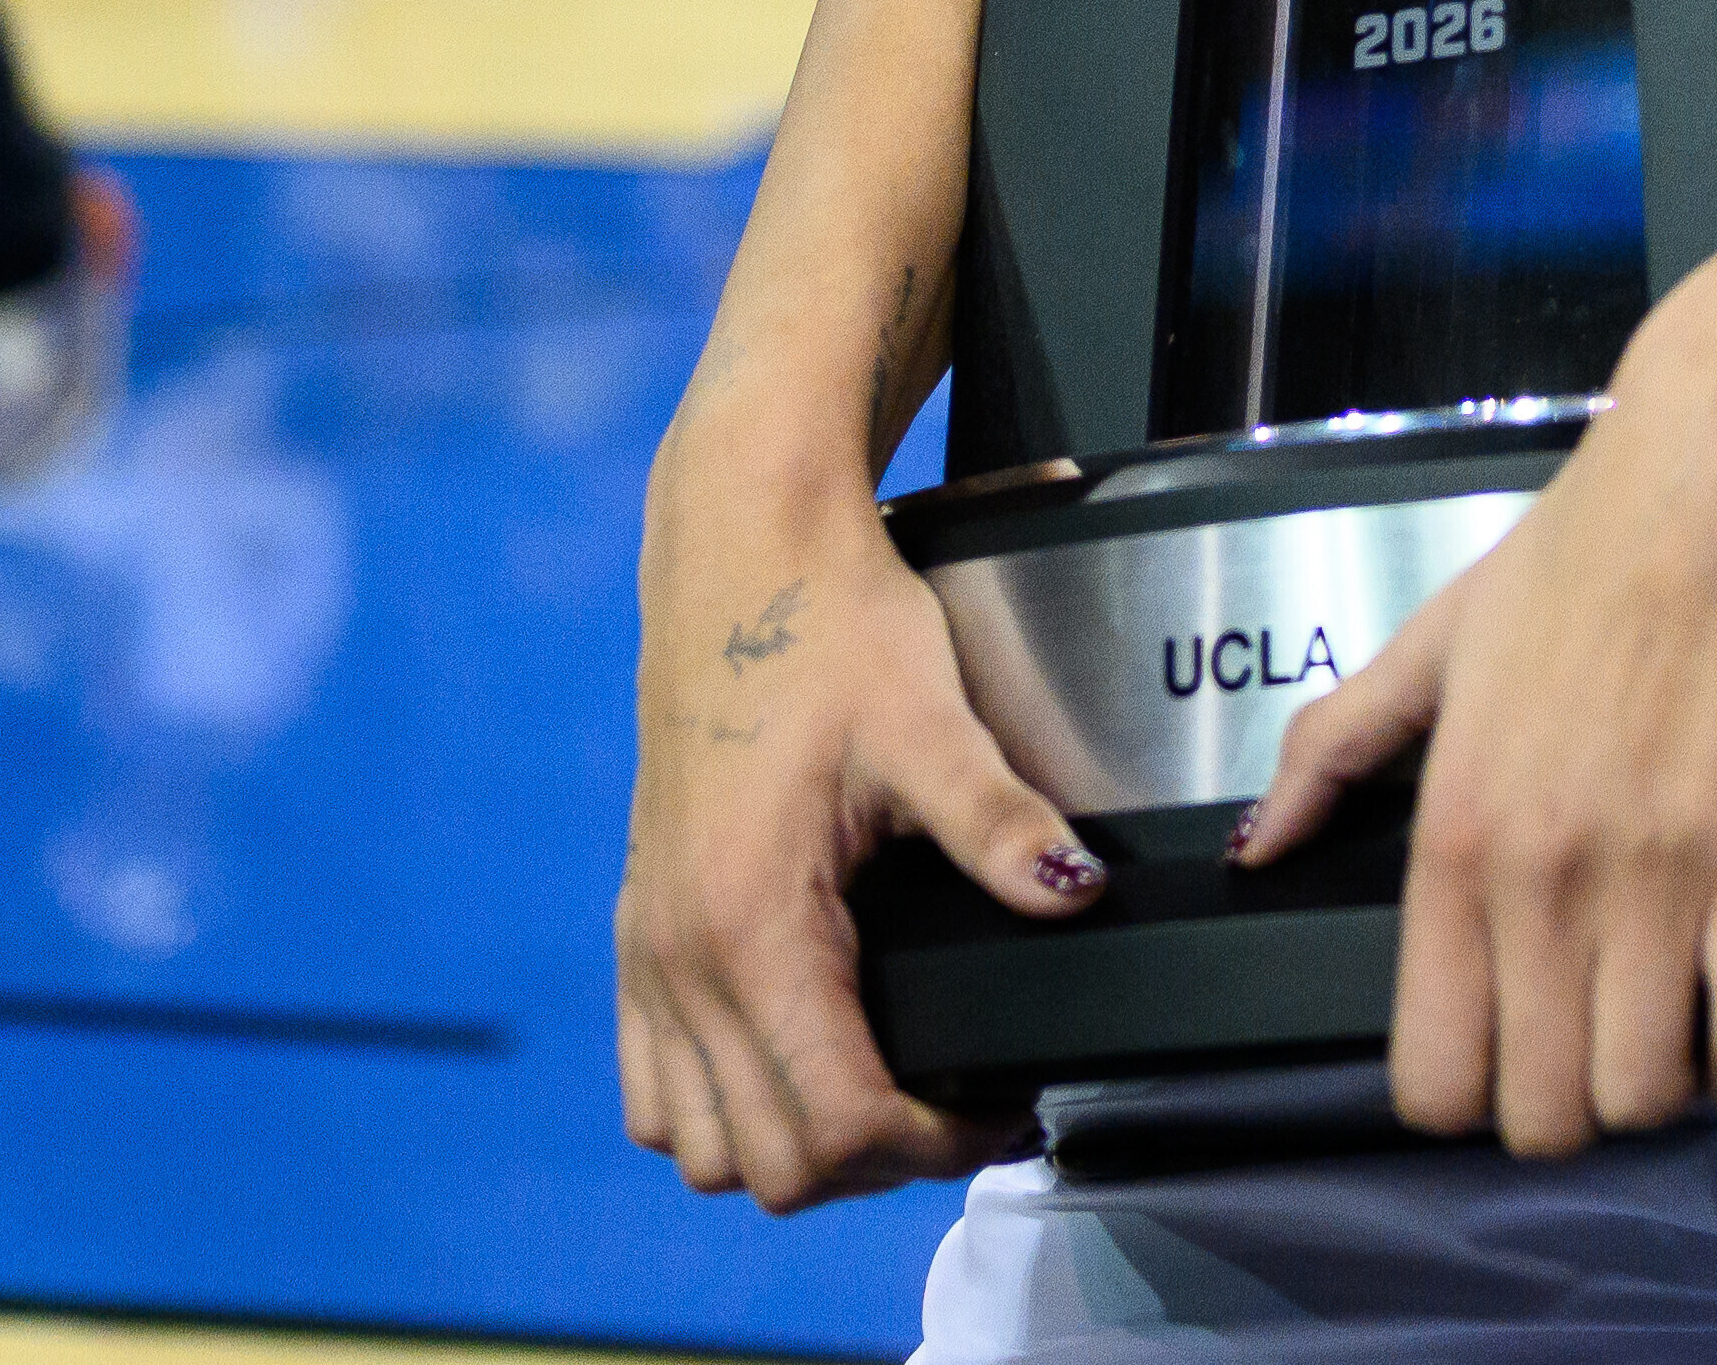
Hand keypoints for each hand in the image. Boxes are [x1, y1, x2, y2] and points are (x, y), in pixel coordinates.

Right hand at [612, 468, 1094, 1209]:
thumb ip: (1001, 823)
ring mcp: (647, 951)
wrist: (740, 553)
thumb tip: (1077, 894)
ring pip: (699, 1145)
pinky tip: (798, 1058)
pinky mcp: (639, 929)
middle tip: (962, 1105)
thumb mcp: (929, 723)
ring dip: (793, 1144)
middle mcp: (679, 958)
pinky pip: (654, 1086)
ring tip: (890, 1091)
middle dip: (875, 1161)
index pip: (832, 1120)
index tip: (1001, 1106)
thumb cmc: (828, 626)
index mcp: (747, 925)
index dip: (931, 1143)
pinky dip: (722, 1107)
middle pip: (767, 1161)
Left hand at [1232, 236, 1716, 1152]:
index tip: (1504, 1058)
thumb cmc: (1578, 554)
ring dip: (1658, 1093)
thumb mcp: (1433, 645)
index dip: (1467, 1097)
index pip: (1431, 1077)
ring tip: (1671, 1039)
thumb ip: (1334, 752)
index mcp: (1452, 842)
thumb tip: (1257, 849)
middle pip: (1540, 1116)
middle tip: (1592, 1055)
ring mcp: (1662, 885)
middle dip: (1565, 1112)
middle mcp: (1544, 884)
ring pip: (1644, 1098)